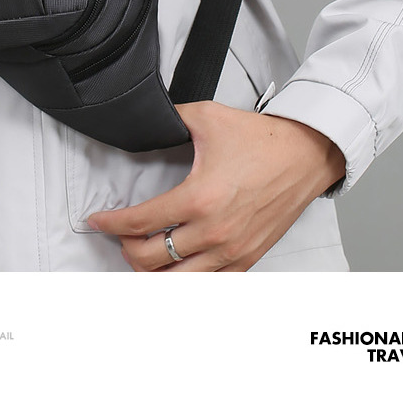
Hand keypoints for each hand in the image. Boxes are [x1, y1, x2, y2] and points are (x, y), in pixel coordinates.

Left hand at [87, 100, 345, 270]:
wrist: (304, 155)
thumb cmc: (262, 139)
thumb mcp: (206, 117)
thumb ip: (170, 119)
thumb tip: (146, 119)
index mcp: (199, 198)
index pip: (140, 223)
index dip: (111, 224)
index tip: (98, 221)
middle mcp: (213, 232)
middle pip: (151, 260)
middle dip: (126, 249)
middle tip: (120, 235)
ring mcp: (231, 251)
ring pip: (177, 281)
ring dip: (152, 271)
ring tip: (142, 253)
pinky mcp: (246, 259)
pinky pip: (208, 285)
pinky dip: (185, 279)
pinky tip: (175, 268)